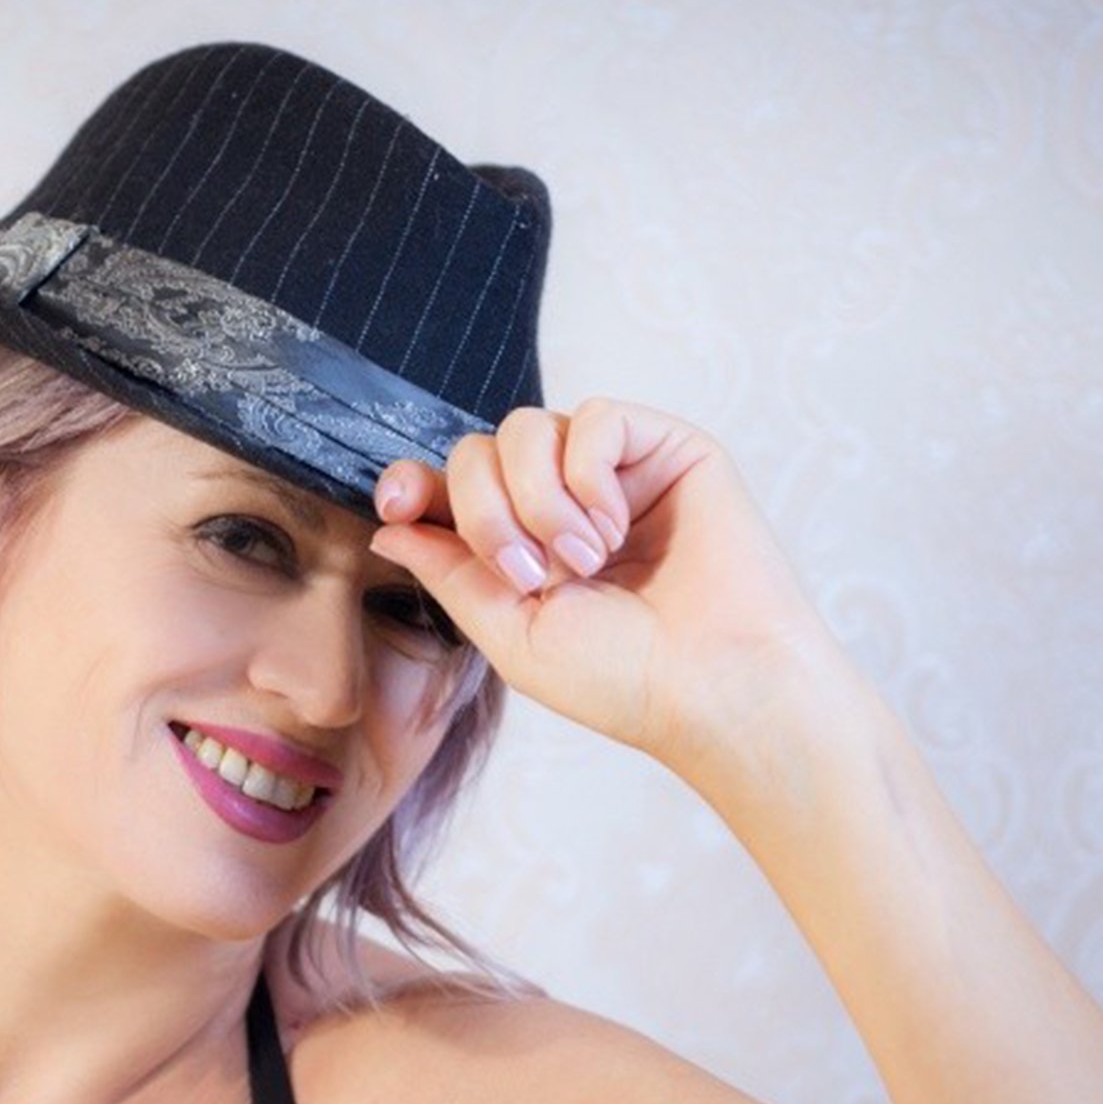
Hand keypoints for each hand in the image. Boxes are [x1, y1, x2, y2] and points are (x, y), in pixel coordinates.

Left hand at [370, 400, 842, 769]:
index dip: (413, 483)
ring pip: (528, 427)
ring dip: (537, 499)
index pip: (451, 490)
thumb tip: (388, 525)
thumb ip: (449, 573)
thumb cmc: (623, 679)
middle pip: (479, 452)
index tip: (396, 501)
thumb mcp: (510, 634)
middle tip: (532, 576)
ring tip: (584, 562)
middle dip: (486, 512)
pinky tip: (614, 529)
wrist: (714, 686)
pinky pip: (595, 417)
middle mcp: (564, 503)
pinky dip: (588, 474)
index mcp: (525, 549)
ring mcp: (615, 474)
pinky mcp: (666, 449)